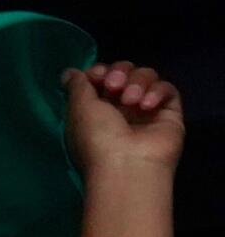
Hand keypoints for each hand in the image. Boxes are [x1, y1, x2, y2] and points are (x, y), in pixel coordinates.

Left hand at [64, 62, 183, 173]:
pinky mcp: (168, 114)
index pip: (102, 77)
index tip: (97, 75)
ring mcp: (144, 112)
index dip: (100, 71)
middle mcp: (119, 110)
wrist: (127, 165)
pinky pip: (167, 90)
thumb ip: (77, 86)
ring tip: (130, 101)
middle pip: (125, 72)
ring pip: (146, 76)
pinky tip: (146, 106)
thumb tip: (68, 73)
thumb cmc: (96, 139)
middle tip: (114, 86)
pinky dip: (157, 92)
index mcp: (95, 111)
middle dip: (119, 72)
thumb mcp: (79, 109)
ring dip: (137, 82)